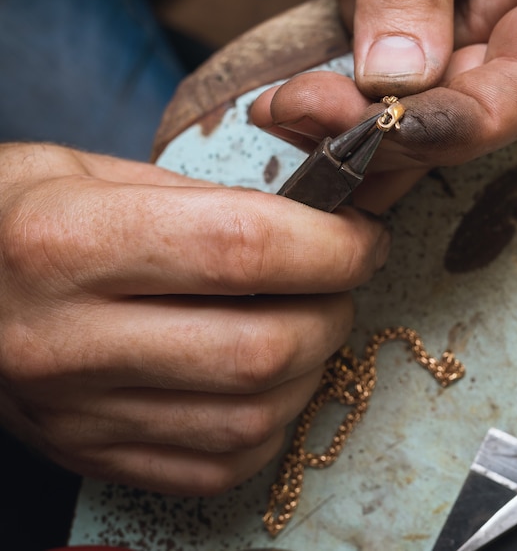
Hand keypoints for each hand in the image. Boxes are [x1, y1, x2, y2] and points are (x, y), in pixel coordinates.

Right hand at [0, 143, 389, 495]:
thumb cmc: (18, 217)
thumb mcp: (91, 174)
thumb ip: (201, 202)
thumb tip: (306, 226)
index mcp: (67, 242)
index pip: (243, 248)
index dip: (330, 244)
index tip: (362, 236)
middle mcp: (67, 340)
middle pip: (260, 347)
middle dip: (334, 309)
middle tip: (341, 277)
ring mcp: (79, 413)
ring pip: (251, 416)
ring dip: (311, 366)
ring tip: (308, 322)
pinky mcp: (93, 453)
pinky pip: (219, 463)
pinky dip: (270, 421)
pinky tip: (265, 378)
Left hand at [250, 0, 516, 211]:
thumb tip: (398, 78)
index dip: (454, 126)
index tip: (379, 128)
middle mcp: (505, 19)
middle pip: (458, 119)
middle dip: (381, 134)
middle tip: (307, 115)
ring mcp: (447, 33)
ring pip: (410, 121)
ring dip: (346, 137)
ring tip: (282, 114)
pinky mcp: (396, 36)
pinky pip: (370, 96)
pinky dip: (328, 113)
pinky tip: (286, 110)